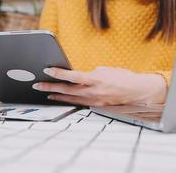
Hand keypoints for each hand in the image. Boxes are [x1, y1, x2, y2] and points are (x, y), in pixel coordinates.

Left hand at [32, 67, 167, 106]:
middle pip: (67, 90)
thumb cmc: (123, 77)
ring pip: (71, 98)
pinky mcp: (96, 105)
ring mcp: (94, 100)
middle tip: (38, 85)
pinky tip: (62, 99)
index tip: (47, 70)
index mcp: (96, 79)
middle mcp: (93, 91)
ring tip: (46, 93)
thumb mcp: (106, 70)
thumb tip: (80, 76)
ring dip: (57, 96)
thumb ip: (91, 73)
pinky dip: (69, 100)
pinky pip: (79, 103)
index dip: (59, 73)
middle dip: (51, 87)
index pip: (73, 76)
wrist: (137, 91)